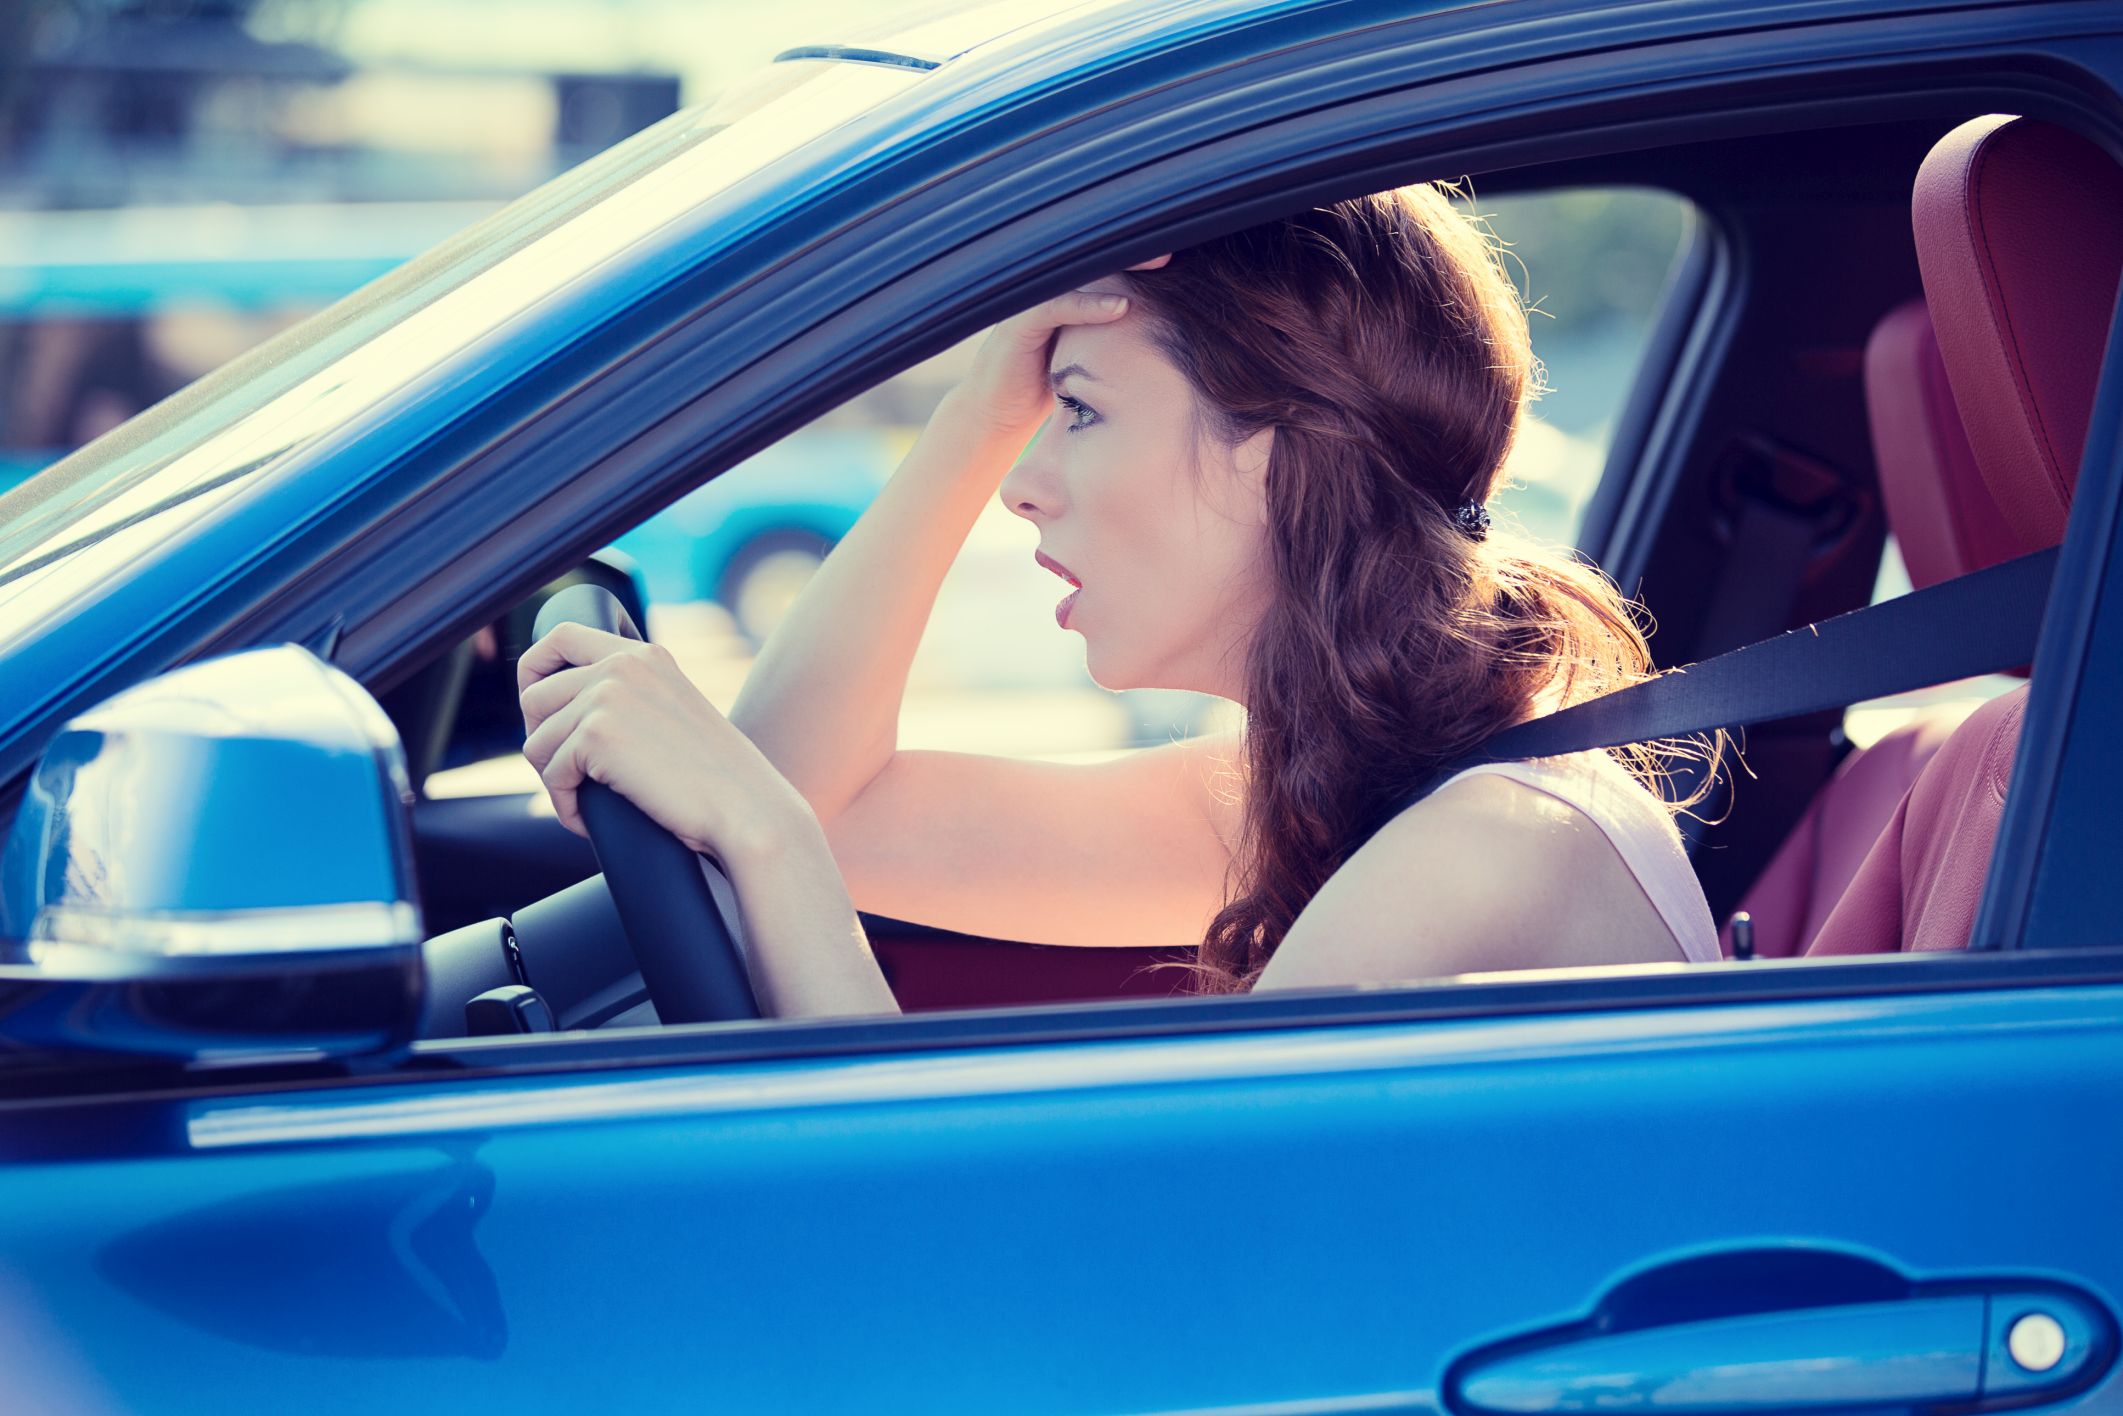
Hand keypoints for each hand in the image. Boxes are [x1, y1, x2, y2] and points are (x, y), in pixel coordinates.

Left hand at [517, 624, 808, 863]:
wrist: (746, 809)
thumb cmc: (718, 778)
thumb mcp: (674, 714)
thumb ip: (632, 699)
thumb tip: (572, 718)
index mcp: (644, 655)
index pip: (562, 636)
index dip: (534, 669)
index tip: (538, 709)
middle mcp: (622, 665)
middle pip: (535, 695)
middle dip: (542, 740)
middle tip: (567, 775)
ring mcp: (607, 696)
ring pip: (538, 740)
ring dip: (554, 779)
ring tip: (582, 803)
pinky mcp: (596, 736)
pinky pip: (552, 775)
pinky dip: (563, 806)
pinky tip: (586, 821)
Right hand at [950, 251, 1171, 443]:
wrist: (994, 415)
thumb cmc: (1042, 385)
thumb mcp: (1081, 353)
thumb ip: (1105, 332)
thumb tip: (1155, 327)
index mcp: (1059, 291)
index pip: (1102, 261)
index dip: (1138, 252)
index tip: (1177, 250)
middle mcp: (1041, 291)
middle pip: (1091, 257)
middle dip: (1134, 247)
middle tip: (1176, 242)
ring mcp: (1027, 304)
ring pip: (1075, 272)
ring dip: (1119, 266)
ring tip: (1159, 264)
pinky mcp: (1018, 327)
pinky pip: (1057, 307)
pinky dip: (1089, 306)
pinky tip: (1122, 307)